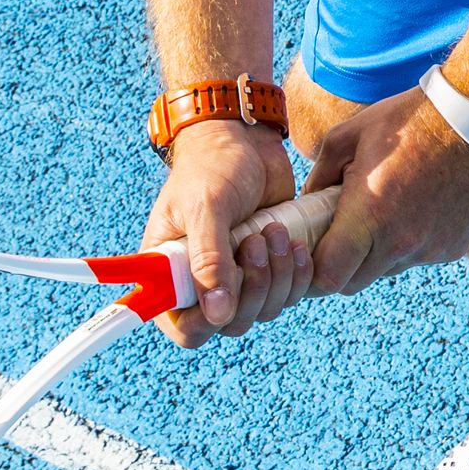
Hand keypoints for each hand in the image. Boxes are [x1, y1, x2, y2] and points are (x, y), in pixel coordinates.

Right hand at [139, 117, 305, 347]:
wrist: (245, 141)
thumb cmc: (212, 167)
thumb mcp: (206, 208)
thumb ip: (209, 259)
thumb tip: (217, 314)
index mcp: (171, 274)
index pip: (185, 328)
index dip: (206, 322)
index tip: (228, 291)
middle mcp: (202, 283)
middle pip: (231, 323)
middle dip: (253, 287)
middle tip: (258, 241)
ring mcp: (238, 277)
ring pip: (264, 310)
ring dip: (278, 276)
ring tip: (274, 231)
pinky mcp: (269, 268)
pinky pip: (288, 294)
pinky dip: (297, 274)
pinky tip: (296, 244)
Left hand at [299, 85, 468, 293]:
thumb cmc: (408, 120)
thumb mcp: (348, 136)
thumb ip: (318, 176)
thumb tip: (308, 204)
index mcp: (369, 215)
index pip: (328, 277)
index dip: (314, 269)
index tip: (314, 248)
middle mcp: (401, 242)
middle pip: (355, 283)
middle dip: (342, 265)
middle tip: (343, 232)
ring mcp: (432, 249)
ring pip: (389, 269)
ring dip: (379, 251)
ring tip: (387, 209)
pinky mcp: (456, 248)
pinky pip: (421, 257)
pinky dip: (412, 241)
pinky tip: (418, 205)